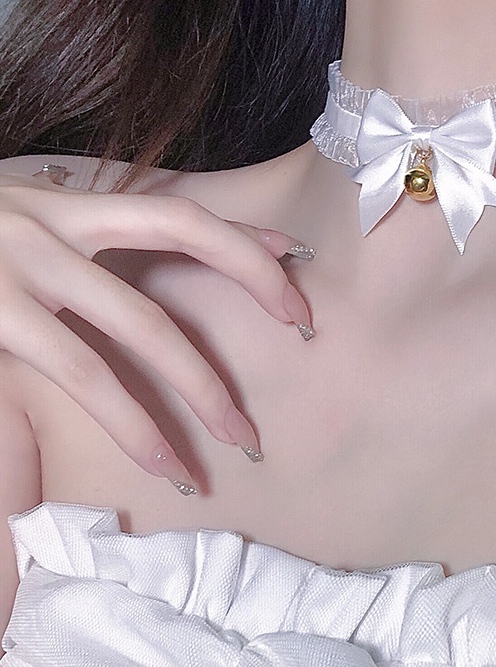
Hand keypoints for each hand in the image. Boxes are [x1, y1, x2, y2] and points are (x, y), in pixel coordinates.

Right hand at [0, 172, 314, 494]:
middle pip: (178, 254)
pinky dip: (128, 423)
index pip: (184, 214)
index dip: (245, 246)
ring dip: (195, 389)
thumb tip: (173, 269)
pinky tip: (162, 460)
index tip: (297, 275)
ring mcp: (22, 266)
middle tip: (288, 366)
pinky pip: (79, 375)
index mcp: (72, 206)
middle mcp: (54, 225)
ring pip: (136, 327)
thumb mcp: (31, 231)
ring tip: (235, 444)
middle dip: (243, 303)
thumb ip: (100, 252)